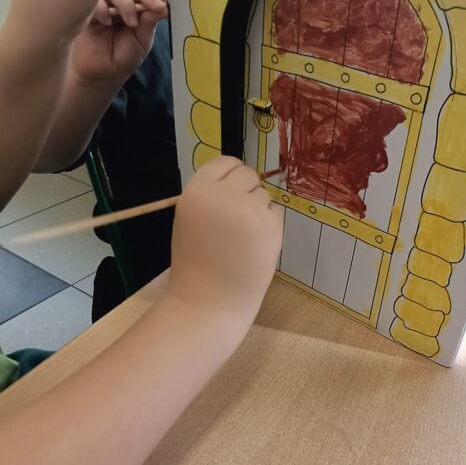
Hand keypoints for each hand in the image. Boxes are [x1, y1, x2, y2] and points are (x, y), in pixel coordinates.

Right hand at [70, 0, 167, 88]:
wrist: (100, 75)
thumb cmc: (122, 57)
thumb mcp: (142, 40)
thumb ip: (150, 21)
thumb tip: (164, 4)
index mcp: (135, 7)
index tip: (164, 0)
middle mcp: (118, 2)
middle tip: (153, 5)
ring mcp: (101, 4)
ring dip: (124, 1)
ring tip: (130, 22)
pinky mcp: (85, 10)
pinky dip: (102, 7)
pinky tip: (106, 22)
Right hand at [167, 157, 283, 327]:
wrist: (207, 302)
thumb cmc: (195, 262)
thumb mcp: (189, 218)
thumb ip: (210, 195)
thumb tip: (239, 178)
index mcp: (197, 191)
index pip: (226, 162)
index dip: (230, 178)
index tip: (229, 194)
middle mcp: (224, 195)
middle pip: (248, 174)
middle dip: (245, 192)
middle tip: (235, 219)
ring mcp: (250, 211)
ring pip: (263, 194)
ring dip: (257, 210)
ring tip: (241, 238)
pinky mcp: (271, 228)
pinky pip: (275, 213)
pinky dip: (268, 225)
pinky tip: (253, 246)